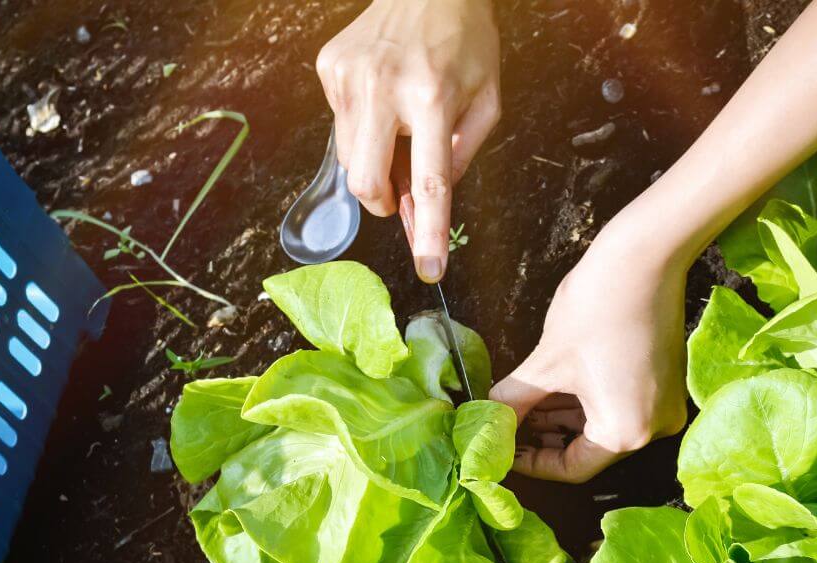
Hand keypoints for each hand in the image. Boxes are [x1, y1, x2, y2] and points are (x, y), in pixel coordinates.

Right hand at [316, 0, 500, 282]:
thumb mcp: (487, 98)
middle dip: (382, 201)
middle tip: (399, 193)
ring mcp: (350, 76)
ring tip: (398, 126)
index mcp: (433, 97)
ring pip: (350, 157)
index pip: (430, 181)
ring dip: (374, 159)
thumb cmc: (465, 41)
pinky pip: (340, 123)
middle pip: (367, 181)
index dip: (430, 232)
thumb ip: (464, 154)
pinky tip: (381, 96)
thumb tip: (433, 200)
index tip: (429, 268)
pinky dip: (362, 125)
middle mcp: (385, 87)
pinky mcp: (330, 68)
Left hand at [490, 221, 690, 482]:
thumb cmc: (598, 307)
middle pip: (588, 448)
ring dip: (561, 416)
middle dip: (544, 435)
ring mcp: (663, 404)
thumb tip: (487, 418)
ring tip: (520, 403)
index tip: (502, 448)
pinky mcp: (664, 381)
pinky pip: (617, 403)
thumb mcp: (546, 362)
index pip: (572, 468)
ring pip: (600, 424)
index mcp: (626, 433)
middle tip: (506, 424)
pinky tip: (549, 388)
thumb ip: (514, 400)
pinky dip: (584, 399)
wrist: (645, 256)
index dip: (531, 461)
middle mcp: (653, 428)